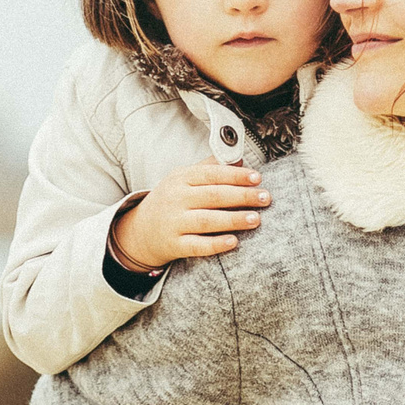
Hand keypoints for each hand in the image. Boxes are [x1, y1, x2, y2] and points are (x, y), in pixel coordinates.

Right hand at [111, 161, 270, 270]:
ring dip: (234, 219)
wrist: (139, 232)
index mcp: (181, 179)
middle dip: (242, 196)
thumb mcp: (182, 179)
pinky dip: (215, 244)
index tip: (257, 178)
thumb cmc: (169, 201)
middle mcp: (176, 199)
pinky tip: (233, 242)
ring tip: (256, 219)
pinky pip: (197, 245)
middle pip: (213, 196)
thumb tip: (239, 160)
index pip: (212, 174)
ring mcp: (174, 223)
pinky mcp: (174, 245)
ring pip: (207, 220)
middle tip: (265, 198)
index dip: (236, 176)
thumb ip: (209, 168)